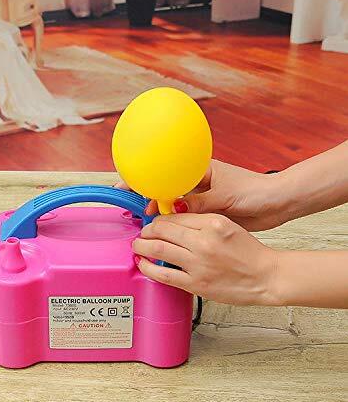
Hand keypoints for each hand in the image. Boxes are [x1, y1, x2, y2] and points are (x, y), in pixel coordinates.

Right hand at [116, 160, 287, 231]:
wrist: (276, 204)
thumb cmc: (255, 191)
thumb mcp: (224, 196)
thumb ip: (198, 203)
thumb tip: (173, 207)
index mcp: (200, 170)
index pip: (165, 171)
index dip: (144, 178)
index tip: (126, 186)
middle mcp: (197, 183)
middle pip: (164, 188)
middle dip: (146, 197)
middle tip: (133, 210)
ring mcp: (200, 198)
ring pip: (172, 204)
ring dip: (158, 213)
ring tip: (144, 223)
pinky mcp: (205, 213)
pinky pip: (183, 218)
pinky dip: (172, 223)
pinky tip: (163, 231)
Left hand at [132, 213, 278, 305]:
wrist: (266, 276)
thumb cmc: (248, 252)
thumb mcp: (226, 225)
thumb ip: (200, 220)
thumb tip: (173, 219)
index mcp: (212, 223)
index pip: (174, 216)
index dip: (158, 218)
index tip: (153, 222)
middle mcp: (204, 242)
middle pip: (162, 230)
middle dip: (146, 231)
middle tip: (142, 233)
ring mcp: (198, 264)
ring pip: (158, 250)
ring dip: (142, 247)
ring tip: (138, 246)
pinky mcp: (196, 283)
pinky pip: (163, 275)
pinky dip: (148, 268)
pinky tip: (143, 264)